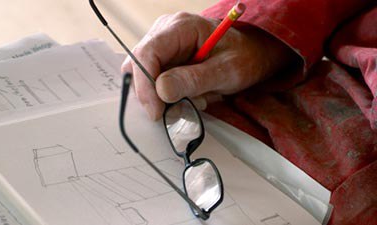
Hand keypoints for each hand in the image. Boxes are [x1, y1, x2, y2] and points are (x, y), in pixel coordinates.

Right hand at [122, 12, 295, 119]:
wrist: (252, 54)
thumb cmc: (244, 56)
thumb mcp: (227, 70)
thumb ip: (194, 80)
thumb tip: (161, 91)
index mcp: (181, 27)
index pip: (147, 52)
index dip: (145, 84)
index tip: (156, 111)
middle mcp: (166, 32)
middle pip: (139, 65)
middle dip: (152, 93)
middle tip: (175, 111)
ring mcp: (164, 46)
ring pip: (144, 76)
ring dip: (162, 96)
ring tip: (191, 100)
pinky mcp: (165, 60)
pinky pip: (154, 81)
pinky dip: (167, 96)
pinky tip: (189, 96)